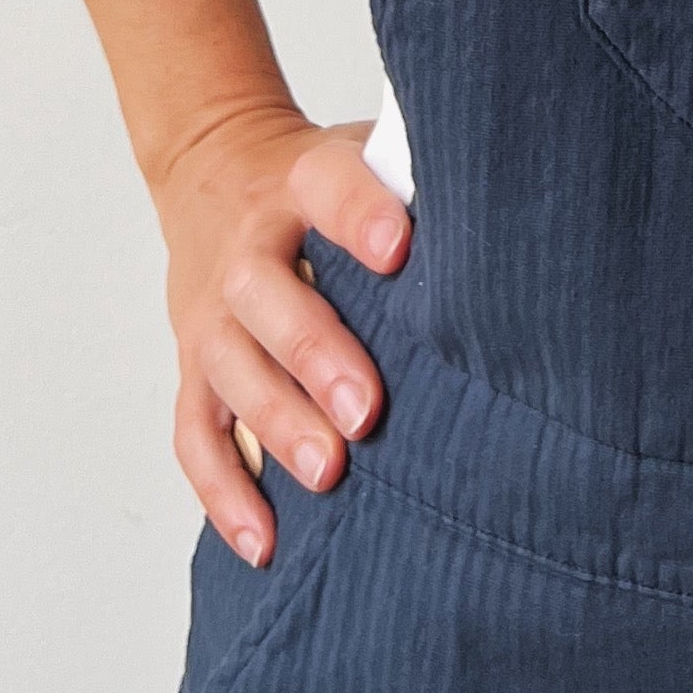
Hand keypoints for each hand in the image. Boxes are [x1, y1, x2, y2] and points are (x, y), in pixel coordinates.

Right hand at [152, 105, 411, 567]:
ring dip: (278, 424)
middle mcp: (247, 249)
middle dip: (317, 356)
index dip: (360, 215)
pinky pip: (196, 432)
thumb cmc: (314, 181)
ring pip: (231, 370)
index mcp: (301, 182)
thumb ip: (415, 184)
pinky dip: (223, 491)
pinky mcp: (191, 366)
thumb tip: (501, 231)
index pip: (328, 188)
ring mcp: (210, 313)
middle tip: (366, 411)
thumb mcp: (361, 152)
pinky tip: (264, 540)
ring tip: (328, 475)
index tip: (398, 249)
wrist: (212, 168)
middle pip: (268, 297)